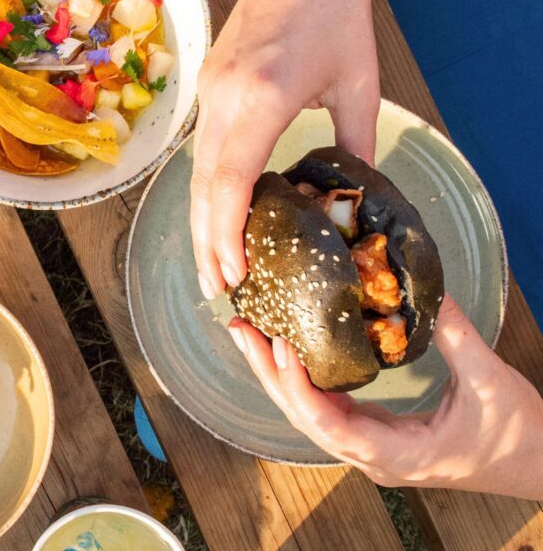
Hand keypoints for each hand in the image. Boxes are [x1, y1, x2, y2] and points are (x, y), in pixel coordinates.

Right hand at [191, 0, 380, 298]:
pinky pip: (202, 145)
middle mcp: (223, 97)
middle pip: (203, 185)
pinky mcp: (208, 81)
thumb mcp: (359, 87)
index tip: (232, 275)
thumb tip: (349, 200)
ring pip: (197, 168)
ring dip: (204, 217)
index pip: (229, 183)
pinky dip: (209, 184)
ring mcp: (209, 88)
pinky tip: (221, 207)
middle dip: (206, 241)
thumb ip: (354, 150)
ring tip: (216, 260)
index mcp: (260, 98)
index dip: (225, 235)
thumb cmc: (340, 16)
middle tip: (217, 289)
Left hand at [228, 296, 542, 500]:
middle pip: (306, 419)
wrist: (541, 467)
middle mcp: (374, 457)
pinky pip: (327, 409)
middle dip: (270, 373)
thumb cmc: (521, 435)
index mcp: (399, 454)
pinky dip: (303, 380)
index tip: (281, 348)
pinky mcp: (376, 437)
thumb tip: (426, 288)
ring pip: (311, 415)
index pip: (331, 427)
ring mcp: (372, 450)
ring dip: (279, 376)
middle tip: (242, 330)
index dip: (299, 388)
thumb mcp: (489, 381)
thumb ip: (455, 335)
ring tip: (251, 334)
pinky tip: (288, 350)